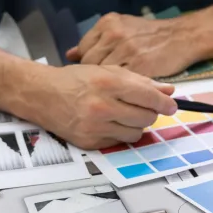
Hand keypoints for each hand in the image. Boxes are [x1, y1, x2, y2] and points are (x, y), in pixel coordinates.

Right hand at [30, 64, 176, 149]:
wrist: (41, 95)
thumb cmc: (75, 80)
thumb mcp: (106, 71)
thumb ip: (139, 80)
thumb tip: (168, 91)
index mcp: (108, 83)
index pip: (148, 97)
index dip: (164, 103)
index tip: (172, 106)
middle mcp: (102, 106)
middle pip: (146, 118)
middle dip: (150, 113)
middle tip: (144, 107)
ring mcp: (95, 127)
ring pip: (136, 133)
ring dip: (136, 125)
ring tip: (124, 114)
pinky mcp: (90, 142)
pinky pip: (119, 142)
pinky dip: (120, 133)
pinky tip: (109, 123)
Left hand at [67, 12, 201, 78]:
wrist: (182, 36)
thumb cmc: (151, 35)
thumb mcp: (121, 28)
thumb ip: (96, 41)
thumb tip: (70, 55)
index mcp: (108, 23)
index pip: (84, 49)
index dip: (87, 66)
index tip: (95, 74)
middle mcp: (114, 33)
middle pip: (90, 64)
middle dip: (95, 78)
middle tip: (104, 86)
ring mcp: (127, 49)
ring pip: (105, 76)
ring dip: (108, 87)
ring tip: (115, 91)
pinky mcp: (140, 65)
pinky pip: (123, 83)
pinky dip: (122, 91)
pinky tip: (127, 93)